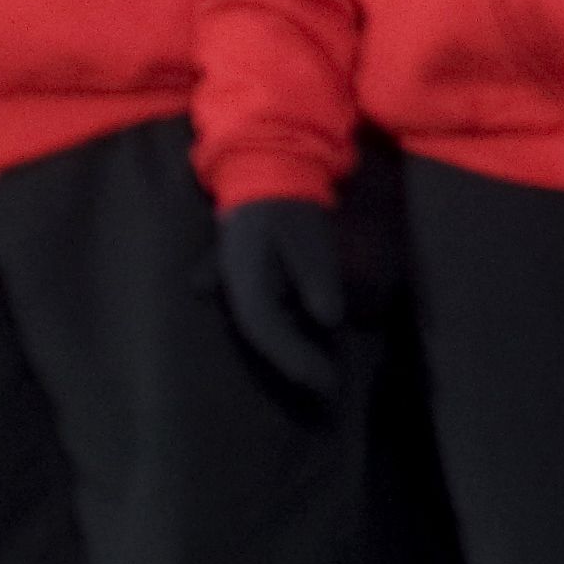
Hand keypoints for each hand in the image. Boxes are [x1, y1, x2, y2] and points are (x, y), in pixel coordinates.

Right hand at [219, 197, 344, 397]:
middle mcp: (234, 290)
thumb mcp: (310, 241)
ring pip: (262, 329)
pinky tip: (308, 342)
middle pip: (261, 337)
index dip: (295, 360)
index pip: (266, 331)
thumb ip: (318, 280)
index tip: (327, 383)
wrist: (265, 175)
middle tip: (329, 388)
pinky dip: (286, 334)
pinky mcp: (246, 284)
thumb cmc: (289, 209)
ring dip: (289, 351)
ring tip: (321, 372)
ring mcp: (235, 287)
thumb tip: (328, 319)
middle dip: (293, 363)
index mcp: (244, 281)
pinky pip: (265, 317)